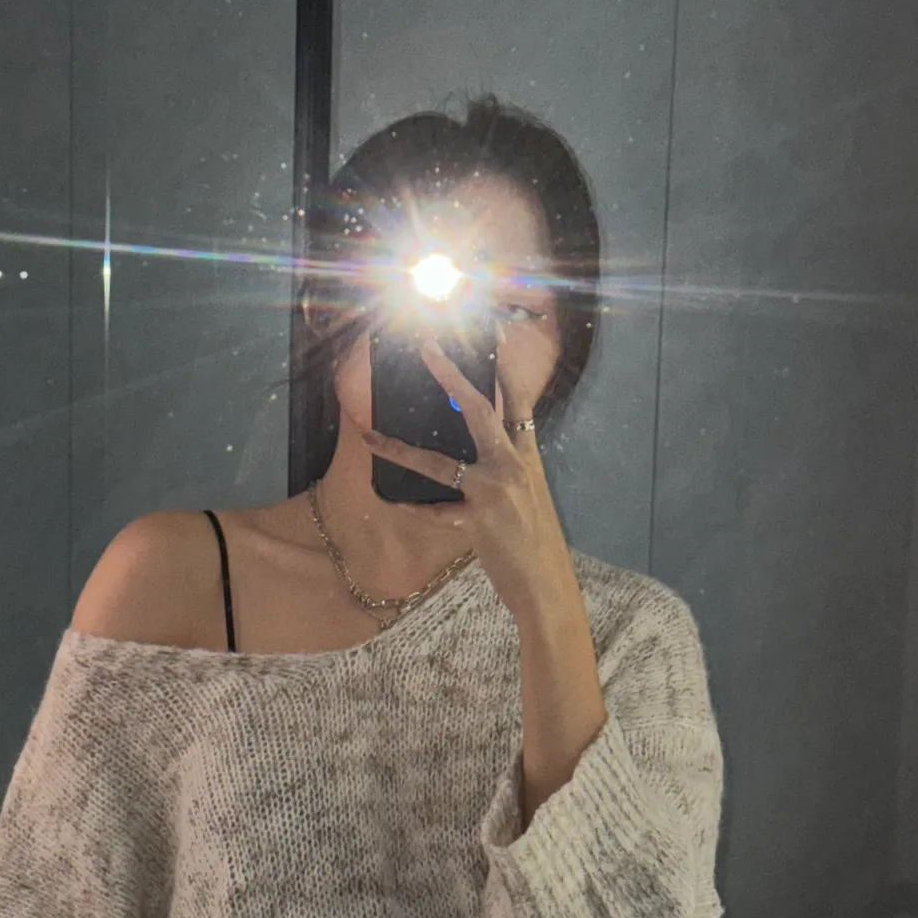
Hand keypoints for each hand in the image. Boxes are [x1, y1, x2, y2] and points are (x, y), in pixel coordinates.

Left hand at [365, 335, 572, 625]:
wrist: (547, 586)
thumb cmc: (535, 543)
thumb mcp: (529, 495)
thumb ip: (506, 467)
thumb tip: (473, 449)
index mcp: (527, 457)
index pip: (517, 401)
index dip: (503, 365)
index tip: (491, 330)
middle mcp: (513, 466)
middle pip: (478, 411)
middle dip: (450, 375)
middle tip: (427, 347)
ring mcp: (495, 493)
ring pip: (439, 462)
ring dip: (399, 449)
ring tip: (370, 436)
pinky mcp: (479, 522)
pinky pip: (435, 511)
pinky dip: (413, 508)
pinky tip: (393, 501)